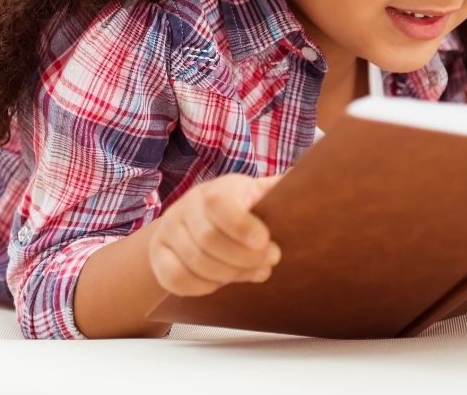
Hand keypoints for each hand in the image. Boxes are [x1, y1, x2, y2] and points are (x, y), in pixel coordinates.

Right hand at [148, 172, 284, 296]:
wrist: (197, 219)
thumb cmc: (240, 209)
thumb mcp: (261, 195)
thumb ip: (282, 190)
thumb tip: (307, 180)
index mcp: (218, 188)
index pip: (219, 202)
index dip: (241, 225)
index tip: (265, 241)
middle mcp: (189, 205)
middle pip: (208, 238)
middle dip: (243, 258)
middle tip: (269, 262)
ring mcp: (170, 230)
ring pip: (195, 261)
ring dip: (229, 274)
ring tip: (255, 272)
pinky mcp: (159, 255)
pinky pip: (176, 279)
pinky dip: (203, 286)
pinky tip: (223, 281)